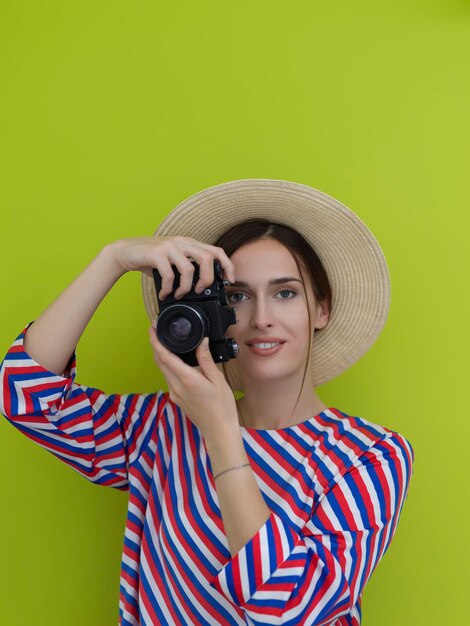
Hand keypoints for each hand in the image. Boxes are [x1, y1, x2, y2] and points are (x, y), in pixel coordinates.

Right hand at [107, 235, 235, 298]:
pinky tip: (165, 294)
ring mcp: (169, 246)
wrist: (125, 252)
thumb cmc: (151, 259)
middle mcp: (181, 241)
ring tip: (179, 295)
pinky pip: (169, 274)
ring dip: (186, 287)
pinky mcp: (156, 253)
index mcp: (189, 243)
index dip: (227, 265)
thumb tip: (203, 287)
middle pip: (207, 258)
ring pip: (189, 268)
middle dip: (207, 279)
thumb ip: (187, 267)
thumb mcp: (173, 260)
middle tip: (200, 291)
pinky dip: (168, 288)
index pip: (216, 250)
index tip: (230, 280)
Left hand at [148, 326, 238, 439]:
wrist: (219, 430)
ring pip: (162, 370)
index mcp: (187, 379)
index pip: (164, 357)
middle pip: (159, 362)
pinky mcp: (176, 398)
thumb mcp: (217, 379)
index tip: (152, 329)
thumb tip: (202, 341)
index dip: (155, 341)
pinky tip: (176, 360)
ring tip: (166, 342)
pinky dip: (168, 366)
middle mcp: (176, 387)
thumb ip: (206, 359)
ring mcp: (174, 394)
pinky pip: (168, 378)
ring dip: (161, 356)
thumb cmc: (222, 407)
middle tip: (157, 331)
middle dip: (156, 345)